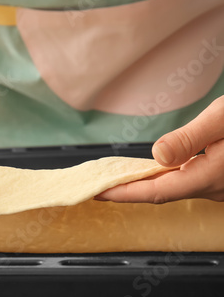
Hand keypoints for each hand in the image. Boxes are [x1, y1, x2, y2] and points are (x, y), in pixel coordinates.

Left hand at [96, 95, 223, 203]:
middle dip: (128, 189)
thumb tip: (157, 154)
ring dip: (144, 183)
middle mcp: (213, 187)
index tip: (98, 192)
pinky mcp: (220, 177)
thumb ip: (189, 138)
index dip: (125, 193)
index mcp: (209, 177)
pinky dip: (162, 177)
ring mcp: (218, 185)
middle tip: (99, 184)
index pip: (157, 191)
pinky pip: (184, 181)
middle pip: (162, 192)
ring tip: (116, 177)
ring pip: (174, 187)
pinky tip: (150, 170)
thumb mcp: (221, 119)